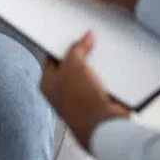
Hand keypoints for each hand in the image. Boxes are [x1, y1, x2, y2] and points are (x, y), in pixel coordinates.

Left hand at [40, 31, 129, 149]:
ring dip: (95, 65)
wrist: (104, 126)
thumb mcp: (73, 64)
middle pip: (71, 64)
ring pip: (88, 73)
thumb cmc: (80, 101)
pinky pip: (102, 82)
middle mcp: (62, 92)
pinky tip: (111, 66)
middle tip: (88, 39)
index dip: (60, 44)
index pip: (51, 57)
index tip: (69, 33)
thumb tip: (86, 37)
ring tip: (102, 51)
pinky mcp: (98, 101)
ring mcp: (81, 97)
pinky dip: (106, 75)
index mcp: (48, 83)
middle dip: (81, 53)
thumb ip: (78, 47)